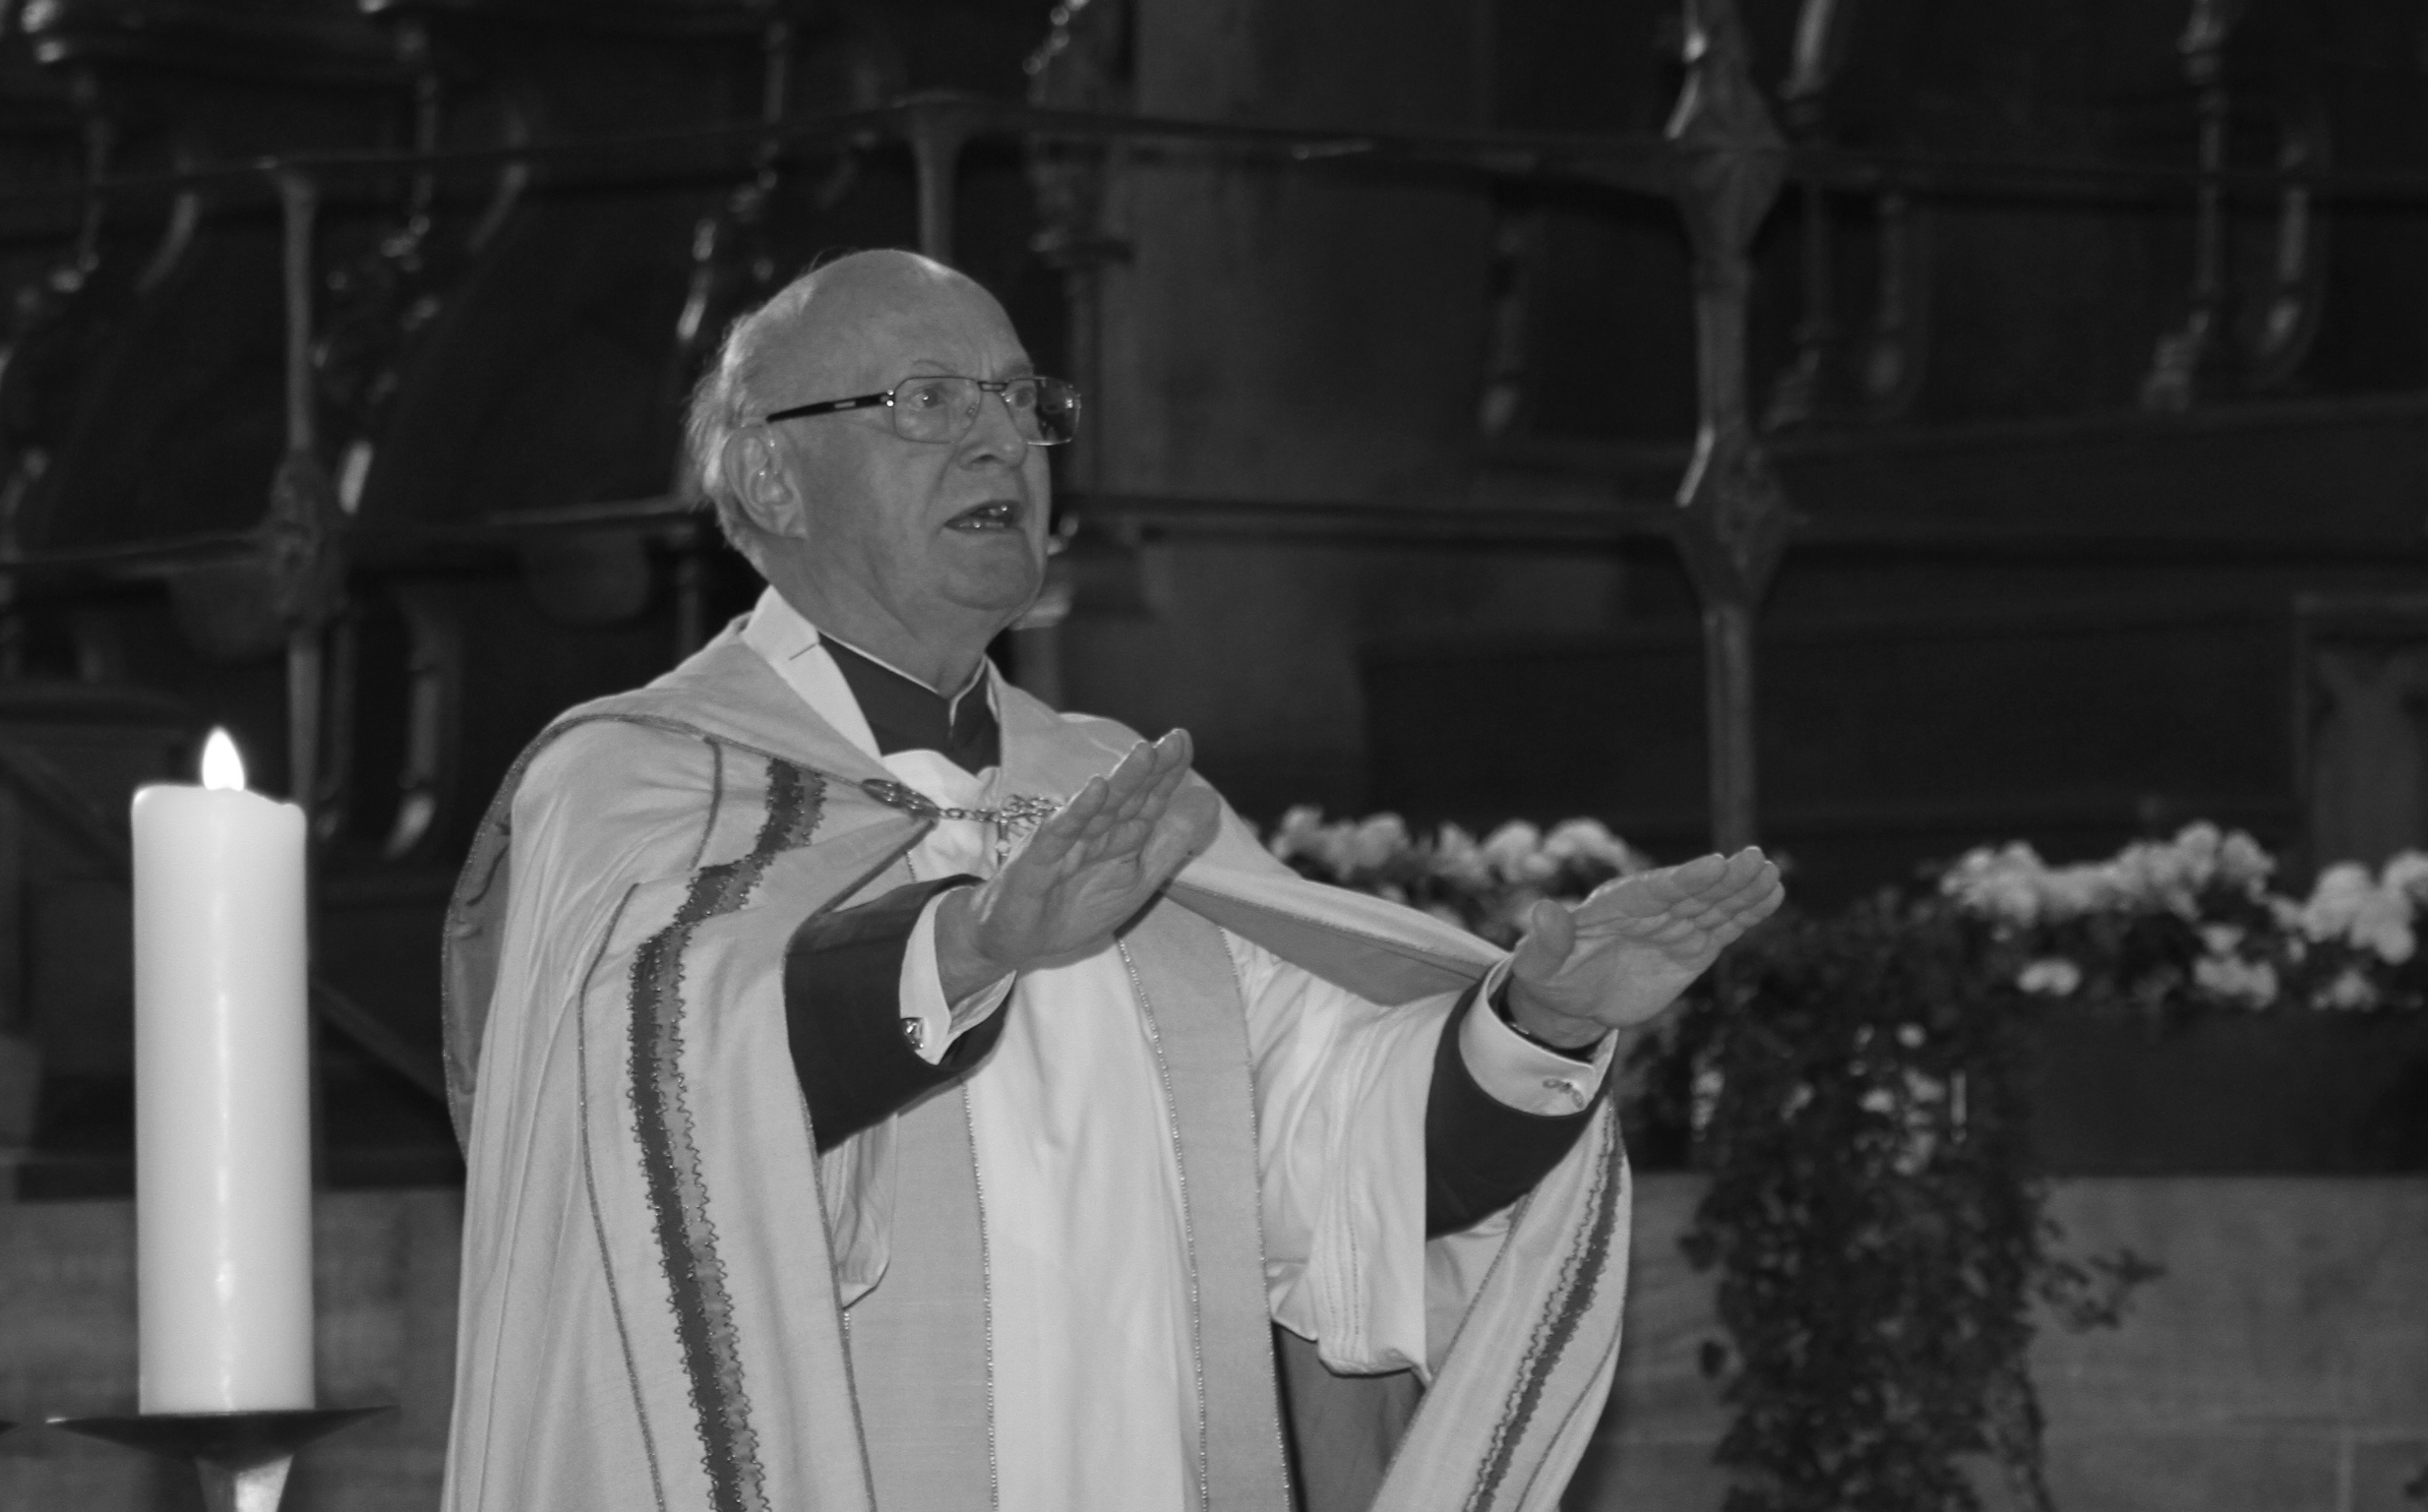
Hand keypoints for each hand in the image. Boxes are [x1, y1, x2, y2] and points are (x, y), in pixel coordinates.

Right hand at [935, 730, 1219, 997]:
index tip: (1184, 740)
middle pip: (1126, 796)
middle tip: (1174, 739)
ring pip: (1097, 808)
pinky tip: (1095, 791)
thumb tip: (1210, 801)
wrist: (1018, 941)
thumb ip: (1170, 843)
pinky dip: (1078, 812)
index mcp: (1119, 835)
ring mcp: (1065, 842)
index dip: (1167, 772)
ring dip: (1121, 781)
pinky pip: (1060, 832)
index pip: (1147, 798)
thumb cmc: (1074, 907)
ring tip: (1144, 754)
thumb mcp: (1137, 879)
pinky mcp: (1038, 859)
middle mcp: (1094, 831)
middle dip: (1150, 768)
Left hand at [1502, 848, 1783, 1049]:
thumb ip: (1546, 942)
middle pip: (1691, 892)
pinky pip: (1724, 926)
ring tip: (1771, 873)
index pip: (1654, 890)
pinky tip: (1773, 894)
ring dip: (1743, 890)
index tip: (1715, 864)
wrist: (1571, 1000)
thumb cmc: (1548, 977)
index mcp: (1614, 906)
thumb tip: (1541, 912)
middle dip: (1723, 878)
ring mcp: (1673, 926)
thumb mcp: (1537, 965)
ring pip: (1713, 906)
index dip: (1685, 878)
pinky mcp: (1692, 947)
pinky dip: (1747, 912)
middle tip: (1755, 858)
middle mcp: (1649, 910)